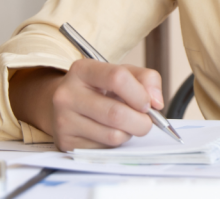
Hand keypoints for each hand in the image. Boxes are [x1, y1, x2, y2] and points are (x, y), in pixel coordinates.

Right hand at [9, 60, 163, 151]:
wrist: (67, 105)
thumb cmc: (100, 88)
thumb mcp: (123, 73)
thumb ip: (146, 79)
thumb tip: (156, 102)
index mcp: (82, 70)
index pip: (117, 78)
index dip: (139, 93)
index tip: (148, 104)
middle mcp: (67, 94)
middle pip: (116, 113)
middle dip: (141, 121)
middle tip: (146, 121)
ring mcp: (63, 120)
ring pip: (113, 135)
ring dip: (129, 133)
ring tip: (126, 124)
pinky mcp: (66, 142)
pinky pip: (104, 148)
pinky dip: (115, 143)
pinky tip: (109, 132)